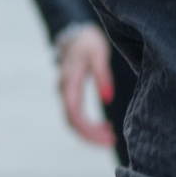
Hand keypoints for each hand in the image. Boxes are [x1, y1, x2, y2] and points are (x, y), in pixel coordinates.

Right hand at [57, 24, 115, 146]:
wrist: (76, 35)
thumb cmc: (89, 42)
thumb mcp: (99, 53)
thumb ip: (103, 75)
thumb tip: (107, 99)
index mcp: (69, 82)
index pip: (74, 113)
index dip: (87, 129)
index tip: (107, 136)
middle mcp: (63, 91)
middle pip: (71, 122)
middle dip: (90, 136)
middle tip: (112, 142)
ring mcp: (65, 94)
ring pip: (72, 121)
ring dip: (89, 133)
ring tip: (110, 138)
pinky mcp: (70, 95)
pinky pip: (75, 116)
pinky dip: (87, 126)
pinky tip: (104, 127)